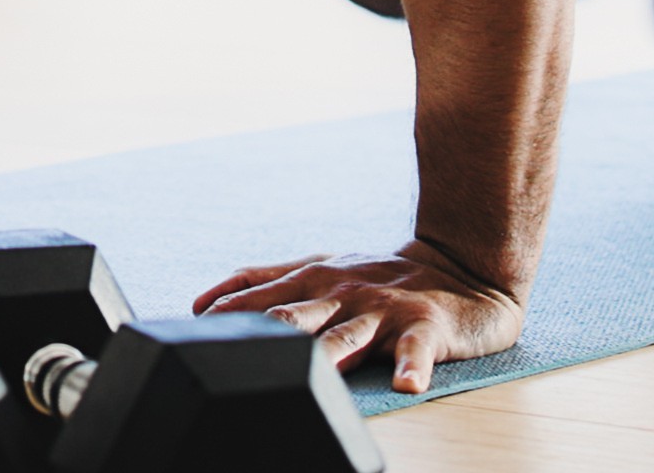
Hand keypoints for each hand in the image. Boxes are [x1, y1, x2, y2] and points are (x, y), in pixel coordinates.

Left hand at [194, 239, 522, 394]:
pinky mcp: (424, 327)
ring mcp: (381, 309)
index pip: (258, 296)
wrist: (462, 270)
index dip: (225, 312)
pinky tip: (405, 384)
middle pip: (293, 314)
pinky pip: (416, 351)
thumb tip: (205, 299)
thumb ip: (267, 281)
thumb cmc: (381, 276)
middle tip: (231, 352)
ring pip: (346, 335)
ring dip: (325, 353)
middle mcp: (341, 292)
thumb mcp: (321, 268)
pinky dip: (411, 368)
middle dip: (261, 333)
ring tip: (310, 369)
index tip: (192, 330)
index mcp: (312, 280)